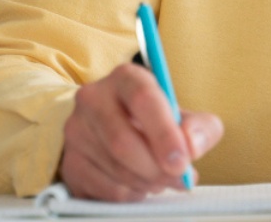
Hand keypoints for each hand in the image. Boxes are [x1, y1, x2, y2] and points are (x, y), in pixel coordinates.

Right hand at [60, 63, 223, 200]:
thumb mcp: (188, 117)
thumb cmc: (158, 121)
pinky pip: (103, 187)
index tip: (182, 160)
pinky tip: (142, 184)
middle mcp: (94, 98)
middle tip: (179, 178)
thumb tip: (192, 145)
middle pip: (122, 140)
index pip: (143, 99)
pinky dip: (131, 193)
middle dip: (156, 167)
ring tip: (162, 179)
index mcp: (126, 77)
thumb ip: (201, 128)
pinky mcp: (69, 161)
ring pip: (114, 167)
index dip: (164, 134)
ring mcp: (76, 131)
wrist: (120, 130)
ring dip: (147, 182)